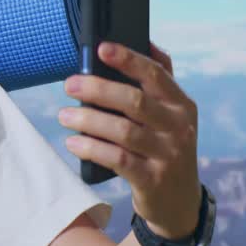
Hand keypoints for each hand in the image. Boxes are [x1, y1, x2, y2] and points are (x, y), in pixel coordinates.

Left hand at [59, 41, 201, 238]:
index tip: (101, 48)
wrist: (179, 203)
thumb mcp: (171, 115)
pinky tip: (73, 142)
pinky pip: (116, 159)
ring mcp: (168, 155)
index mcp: (182, 105)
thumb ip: (158, 82)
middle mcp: (179, 128)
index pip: (156, 75)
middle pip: (135, 101)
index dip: (128, 59)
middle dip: (98, 89)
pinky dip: (91, 148)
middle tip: (69, 84)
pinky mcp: (152, 180)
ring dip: (88, 120)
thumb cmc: (166, 147)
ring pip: (123, 131)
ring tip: (64, 115)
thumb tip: (143, 42)